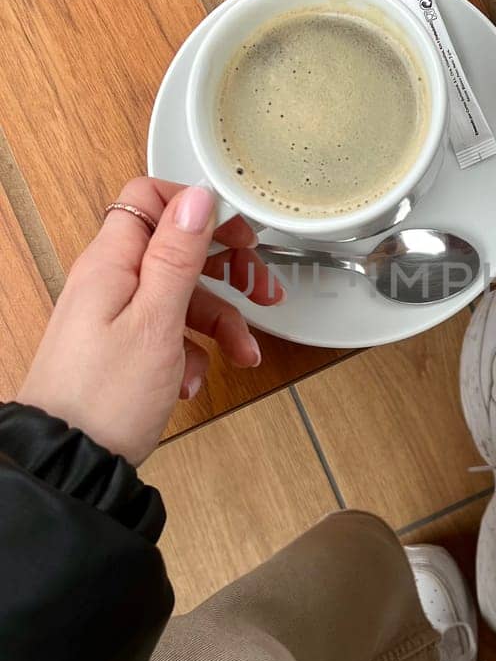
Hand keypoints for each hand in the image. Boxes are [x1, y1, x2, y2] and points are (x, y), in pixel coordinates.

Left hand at [17, 178, 284, 465]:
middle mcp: (109, 282)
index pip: (151, 200)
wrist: (70, 464)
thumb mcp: (156, 320)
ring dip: (219, 322)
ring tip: (242, 352)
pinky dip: (191, 353)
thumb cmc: (105, 397)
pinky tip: (192, 381)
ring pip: (180, 298)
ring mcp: (114, 317)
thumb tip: (197, 197)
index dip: (198, 210)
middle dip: (224, 269)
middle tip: (258, 288)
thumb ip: (177, 255)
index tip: (238, 234)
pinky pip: (167, 335)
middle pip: (176, 250)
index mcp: (111, 262)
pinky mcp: (121, 350)